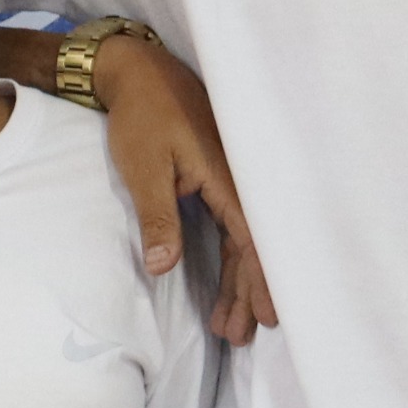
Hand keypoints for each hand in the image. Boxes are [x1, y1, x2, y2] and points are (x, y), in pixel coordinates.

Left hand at [89, 35, 276, 343]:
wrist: (138, 72)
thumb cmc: (141, 116)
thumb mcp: (144, 168)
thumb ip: (157, 217)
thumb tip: (164, 267)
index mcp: (229, 177)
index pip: (254, 240)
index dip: (263, 280)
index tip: (269, 316)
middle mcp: (239, 180)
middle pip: (254, 247)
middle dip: (250, 293)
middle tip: (240, 335)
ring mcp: (232, 179)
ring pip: (244, 240)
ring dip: (240, 282)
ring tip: (233, 326)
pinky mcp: (220, 178)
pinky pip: (234, 226)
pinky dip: (232, 258)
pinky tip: (230, 284)